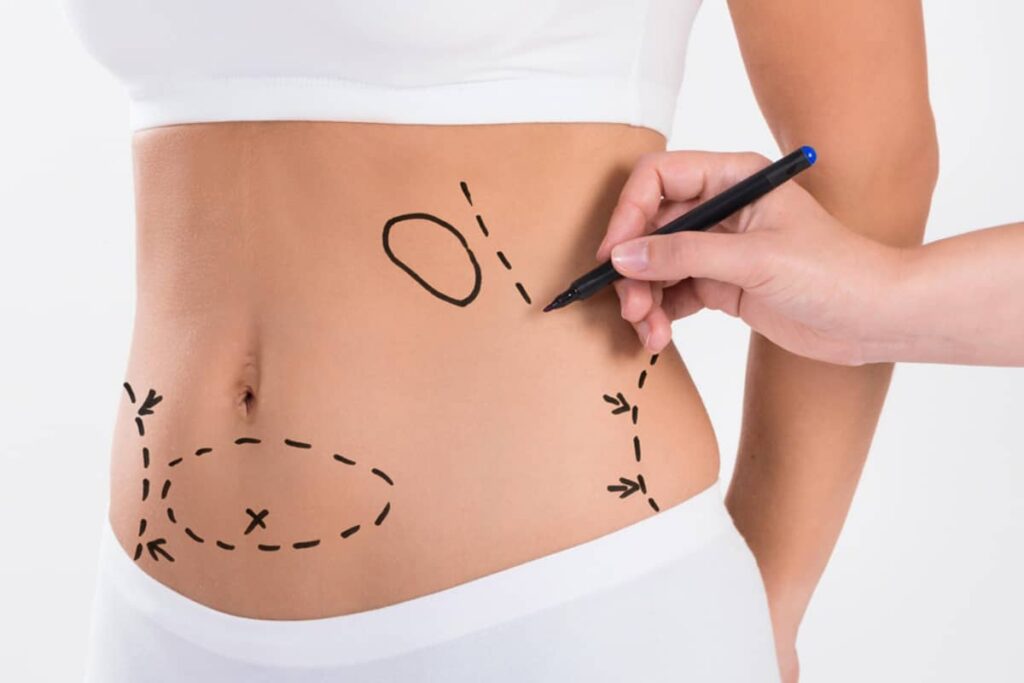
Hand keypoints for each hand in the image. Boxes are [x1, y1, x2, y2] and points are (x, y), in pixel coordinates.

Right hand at [595, 150, 905, 365]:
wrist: (874, 319)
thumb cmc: (835, 272)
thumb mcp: (754, 260)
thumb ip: (685, 254)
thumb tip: (623, 256)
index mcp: (733, 178)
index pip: (658, 178)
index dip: (629, 214)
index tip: (614, 255)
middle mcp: (721, 207)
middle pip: (650, 226)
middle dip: (634, 267)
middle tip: (629, 304)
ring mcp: (719, 247)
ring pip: (656, 264)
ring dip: (644, 297)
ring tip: (648, 330)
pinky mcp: (721, 283)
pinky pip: (673, 293)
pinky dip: (660, 314)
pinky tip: (660, 335)